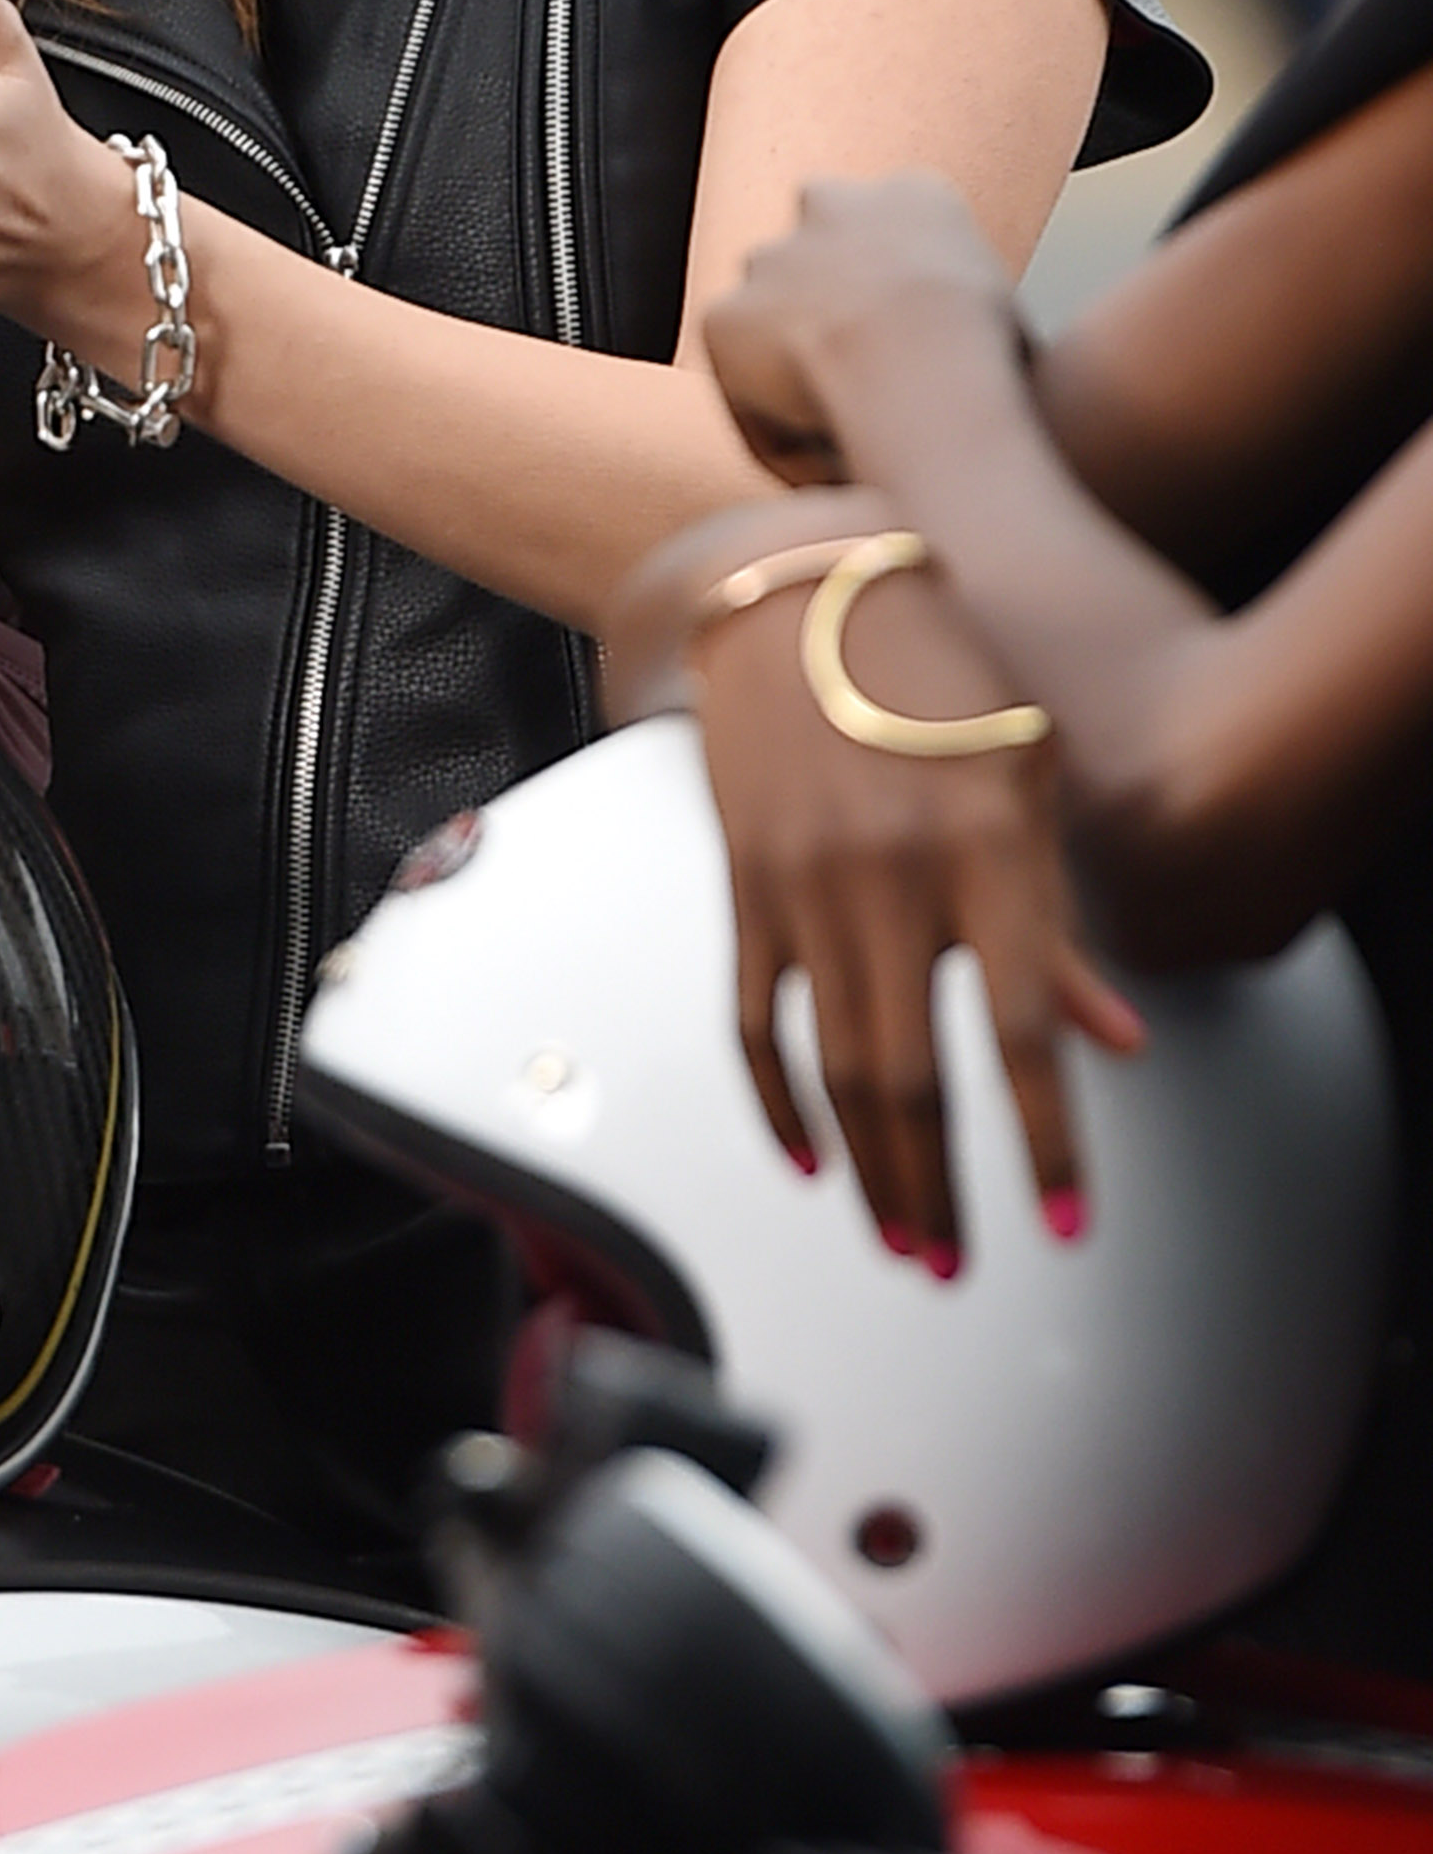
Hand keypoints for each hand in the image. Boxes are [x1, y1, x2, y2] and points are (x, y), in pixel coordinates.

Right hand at [606, 497, 1144, 1266]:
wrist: (797, 590)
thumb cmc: (932, 670)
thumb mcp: (1023, 778)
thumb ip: (1056, 922)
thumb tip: (1111, 1039)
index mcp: (981, 848)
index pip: (1021, 1030)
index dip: (1043, 1139)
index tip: (1063, 1219)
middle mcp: (890, 875)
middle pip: (910, 1075)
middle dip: (937, 1190)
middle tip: (955, 1262)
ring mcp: (805, 883)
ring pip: (831, 1066)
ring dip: (867, 1170)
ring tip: (899, 1237)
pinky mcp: (743, 881)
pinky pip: (750, 1019)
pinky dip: (776, 1102)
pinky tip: (807, 1159)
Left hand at [702, 172, 1023, 482]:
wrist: (925, 361)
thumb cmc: (992, 360)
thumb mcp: (1016, 323)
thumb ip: (979, 323)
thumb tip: (987, 382)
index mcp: (916, 194)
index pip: (894, 223)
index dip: (895, 284)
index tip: (906, 340)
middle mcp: (832, 205)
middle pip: (819, 245)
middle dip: (823, 296)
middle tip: (857, 374)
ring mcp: (770, 260)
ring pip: (771, 316)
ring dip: (791, 365)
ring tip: (840, 438)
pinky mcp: (723, 317)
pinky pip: (743, 387)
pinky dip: (772, 427)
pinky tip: (816, 470)